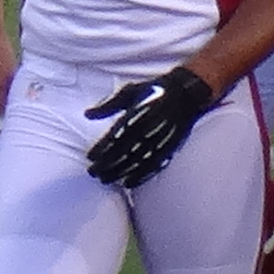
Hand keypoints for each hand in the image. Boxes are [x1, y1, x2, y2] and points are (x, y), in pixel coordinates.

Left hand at [81, 69, 220, 191]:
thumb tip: (87, 114)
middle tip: (94, 173)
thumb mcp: (128, 92)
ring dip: (120, 172)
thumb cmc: (154, 90)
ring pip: (135, 161)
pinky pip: (152, 165)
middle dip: (107, 164)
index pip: (114, 137)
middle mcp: (146, 130)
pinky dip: (140, 175)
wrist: (186, 93)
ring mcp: (158, 140)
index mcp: (134, 115)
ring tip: (107, 180)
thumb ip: (108, 106)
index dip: (101, 149)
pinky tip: (130, 183)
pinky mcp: (169, 148)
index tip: (90, 157)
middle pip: (122, 152)